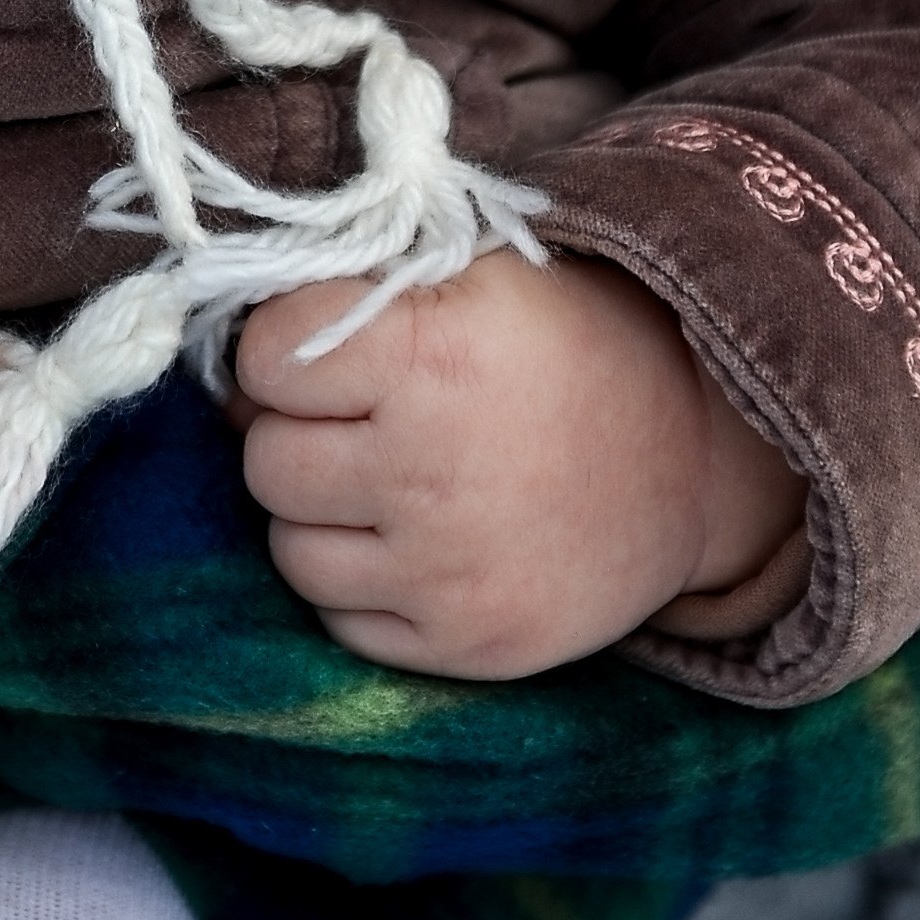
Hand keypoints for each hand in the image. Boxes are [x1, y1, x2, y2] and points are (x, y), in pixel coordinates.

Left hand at [232, 248, 802, 678]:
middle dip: (296, 435)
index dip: (285, 351)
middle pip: (267, 460)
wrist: (691, 460)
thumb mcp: (473, 276)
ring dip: (319, 514)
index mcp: (433, 353)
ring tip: (387, 481)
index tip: (328, 351)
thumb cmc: (562, 346)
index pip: (266, 359)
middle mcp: (432, 465)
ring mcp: (447, 567)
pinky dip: (359, 582)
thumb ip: (353, 290)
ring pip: (290, 548)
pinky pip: (340, 619)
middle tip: (360, 420)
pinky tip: (414, 540)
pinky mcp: (466, 642)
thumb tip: (227, 353)